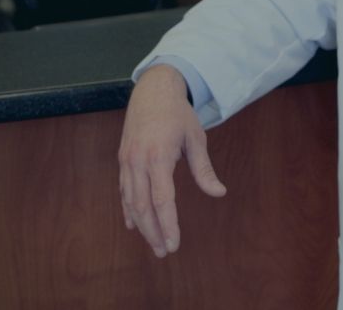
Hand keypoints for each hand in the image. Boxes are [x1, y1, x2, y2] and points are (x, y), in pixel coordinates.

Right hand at [118, 64, 226, 256]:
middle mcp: (138, 161)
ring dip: (142, 225)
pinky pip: (123, 190)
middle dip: (153, 232)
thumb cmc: (178, 114)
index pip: (162, 199)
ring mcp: (127, 161)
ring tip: (154, 244)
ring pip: (131, 201)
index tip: (174, 243)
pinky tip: (134, 224)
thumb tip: (219, 193)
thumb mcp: (196, 138)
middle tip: (165, 252)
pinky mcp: (123, 160)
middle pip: (143, 206)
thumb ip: (204, 169)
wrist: (152, 90)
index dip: (168, 225)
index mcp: (158, 156)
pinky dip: (128, 209)